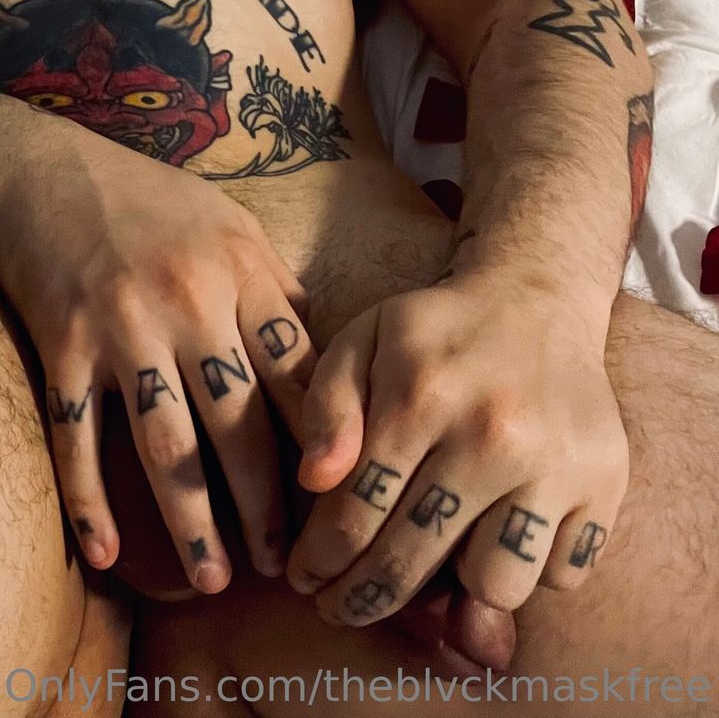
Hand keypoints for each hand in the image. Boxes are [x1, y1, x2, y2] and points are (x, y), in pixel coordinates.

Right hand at [0, 124, 317, 593]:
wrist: (42, 167)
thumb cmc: (146, 197)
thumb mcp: (227, 222)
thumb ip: (274, 287)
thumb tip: (320, 355)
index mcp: (238, 271)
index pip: (296, 375)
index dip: (322, 446)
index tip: (341, 503)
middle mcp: (186, 301)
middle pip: (238, 424)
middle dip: (265, 507)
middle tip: (286, 568)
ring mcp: (120, 326)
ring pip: (164, 444)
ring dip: (192, 522)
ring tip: (214, 582)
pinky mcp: (62, 344)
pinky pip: (77, 436)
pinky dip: (89, 499)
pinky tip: (106, 554)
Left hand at [285, 266, 627, 631]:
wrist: (537, 301)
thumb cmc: (436, 332)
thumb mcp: (365, 338)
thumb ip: (328, 404)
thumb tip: (316, 481)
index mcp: (422, 393)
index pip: (356, 512)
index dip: (320, 560)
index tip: (305, 580)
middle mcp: (492, 434)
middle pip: (413, 560)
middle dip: (363, 599)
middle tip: (340, 607)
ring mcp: (555, 463)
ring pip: (497, 586)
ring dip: (461, 586)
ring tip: (440, 555)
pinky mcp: (604, 483)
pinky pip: (561, 575)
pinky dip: (532, 570)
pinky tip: (505, 533)